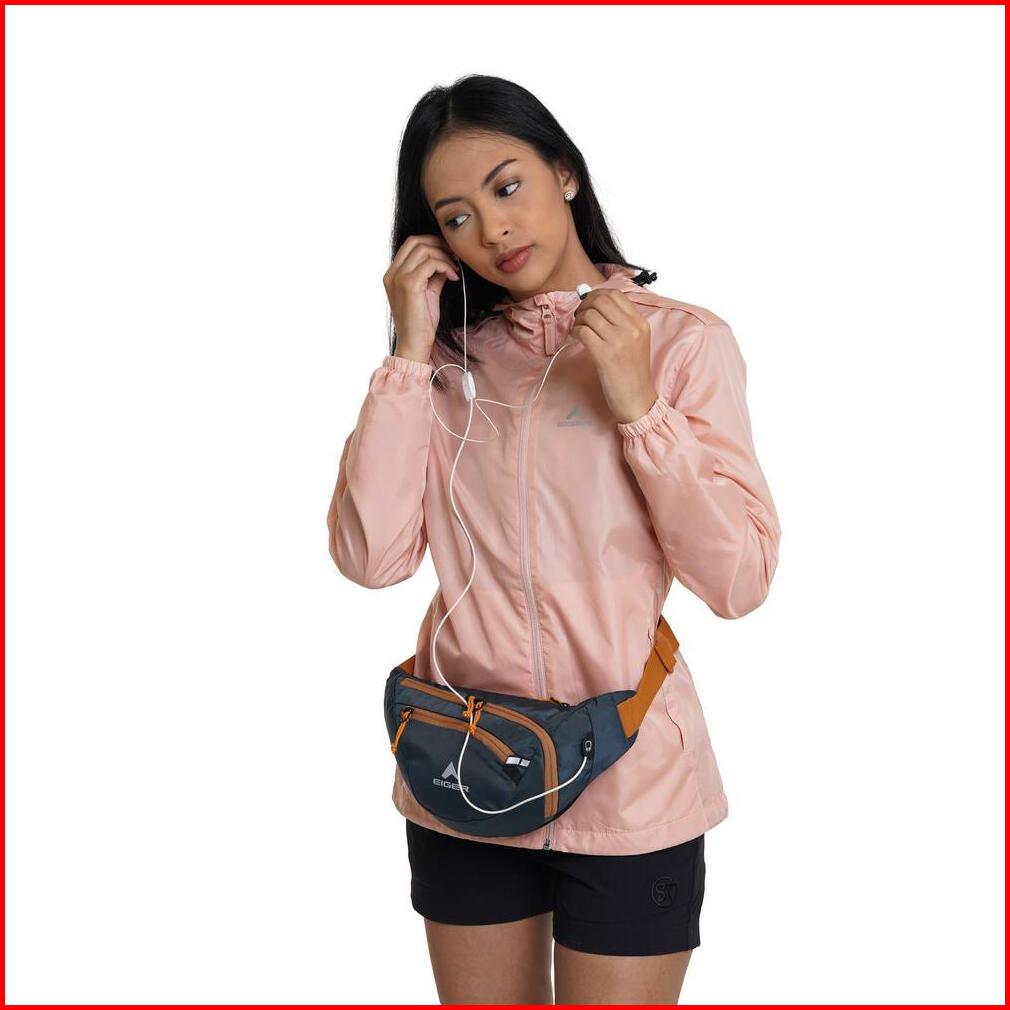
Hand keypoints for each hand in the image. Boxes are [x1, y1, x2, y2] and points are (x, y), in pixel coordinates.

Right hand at [383, 235, 459, 361]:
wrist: (415, 343)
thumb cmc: (421, 322)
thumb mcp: (428, 292)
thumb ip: (433, 275)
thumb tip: (446, 260)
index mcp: (393, 274)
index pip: (410, 244)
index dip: (431, 243)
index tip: (448, 253)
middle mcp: (392, 274)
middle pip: (416, 241)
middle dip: (438, 244)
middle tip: (454, 256)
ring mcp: (398, 278)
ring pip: (424, 250)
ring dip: (444, 256)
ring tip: (455, 270)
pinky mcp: (409, 285)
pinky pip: (430, 263)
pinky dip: (445, 266)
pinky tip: (453, 277)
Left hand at [570, 289, 657, 423]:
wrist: (637, 400)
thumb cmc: (632, 373)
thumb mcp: (635, 342)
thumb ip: (620, 323)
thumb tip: (593, 303)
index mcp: (640, 323)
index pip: (615, 295)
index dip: (596, 296)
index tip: (589, 305)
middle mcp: (631, 329)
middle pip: (600, 301)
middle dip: (584, 305)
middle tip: (580, 316)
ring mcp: (618, 341)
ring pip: (589, 315)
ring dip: (578, 320)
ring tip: (579, 330)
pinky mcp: (604, 355)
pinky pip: (583, 331)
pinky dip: (575, 332)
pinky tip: (577, 339)